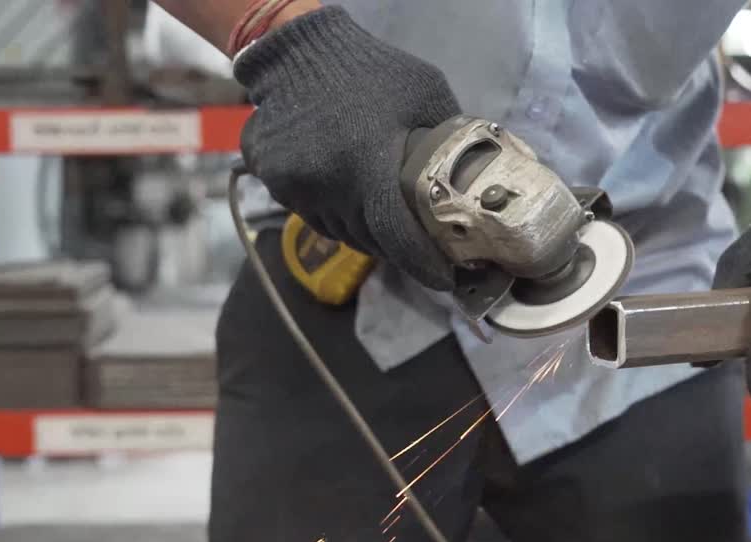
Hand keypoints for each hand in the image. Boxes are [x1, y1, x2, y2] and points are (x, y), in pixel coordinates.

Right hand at [235, 6, 459, 289]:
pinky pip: (314, 214)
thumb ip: (447, 139)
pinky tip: (350, 190)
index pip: (398, 237)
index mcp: (367, 165)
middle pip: (372, 240)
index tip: (446, 280)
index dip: (424, 265)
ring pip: (342, 232)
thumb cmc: (371, 70)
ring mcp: (294, 187)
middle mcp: (326, 185)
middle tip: (423, 243)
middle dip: (400, 248)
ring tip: (386, 213)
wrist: (298, 51)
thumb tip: (477, 179)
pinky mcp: (274, 183)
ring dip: (367, 231)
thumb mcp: (425, 93)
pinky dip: (337, 212)